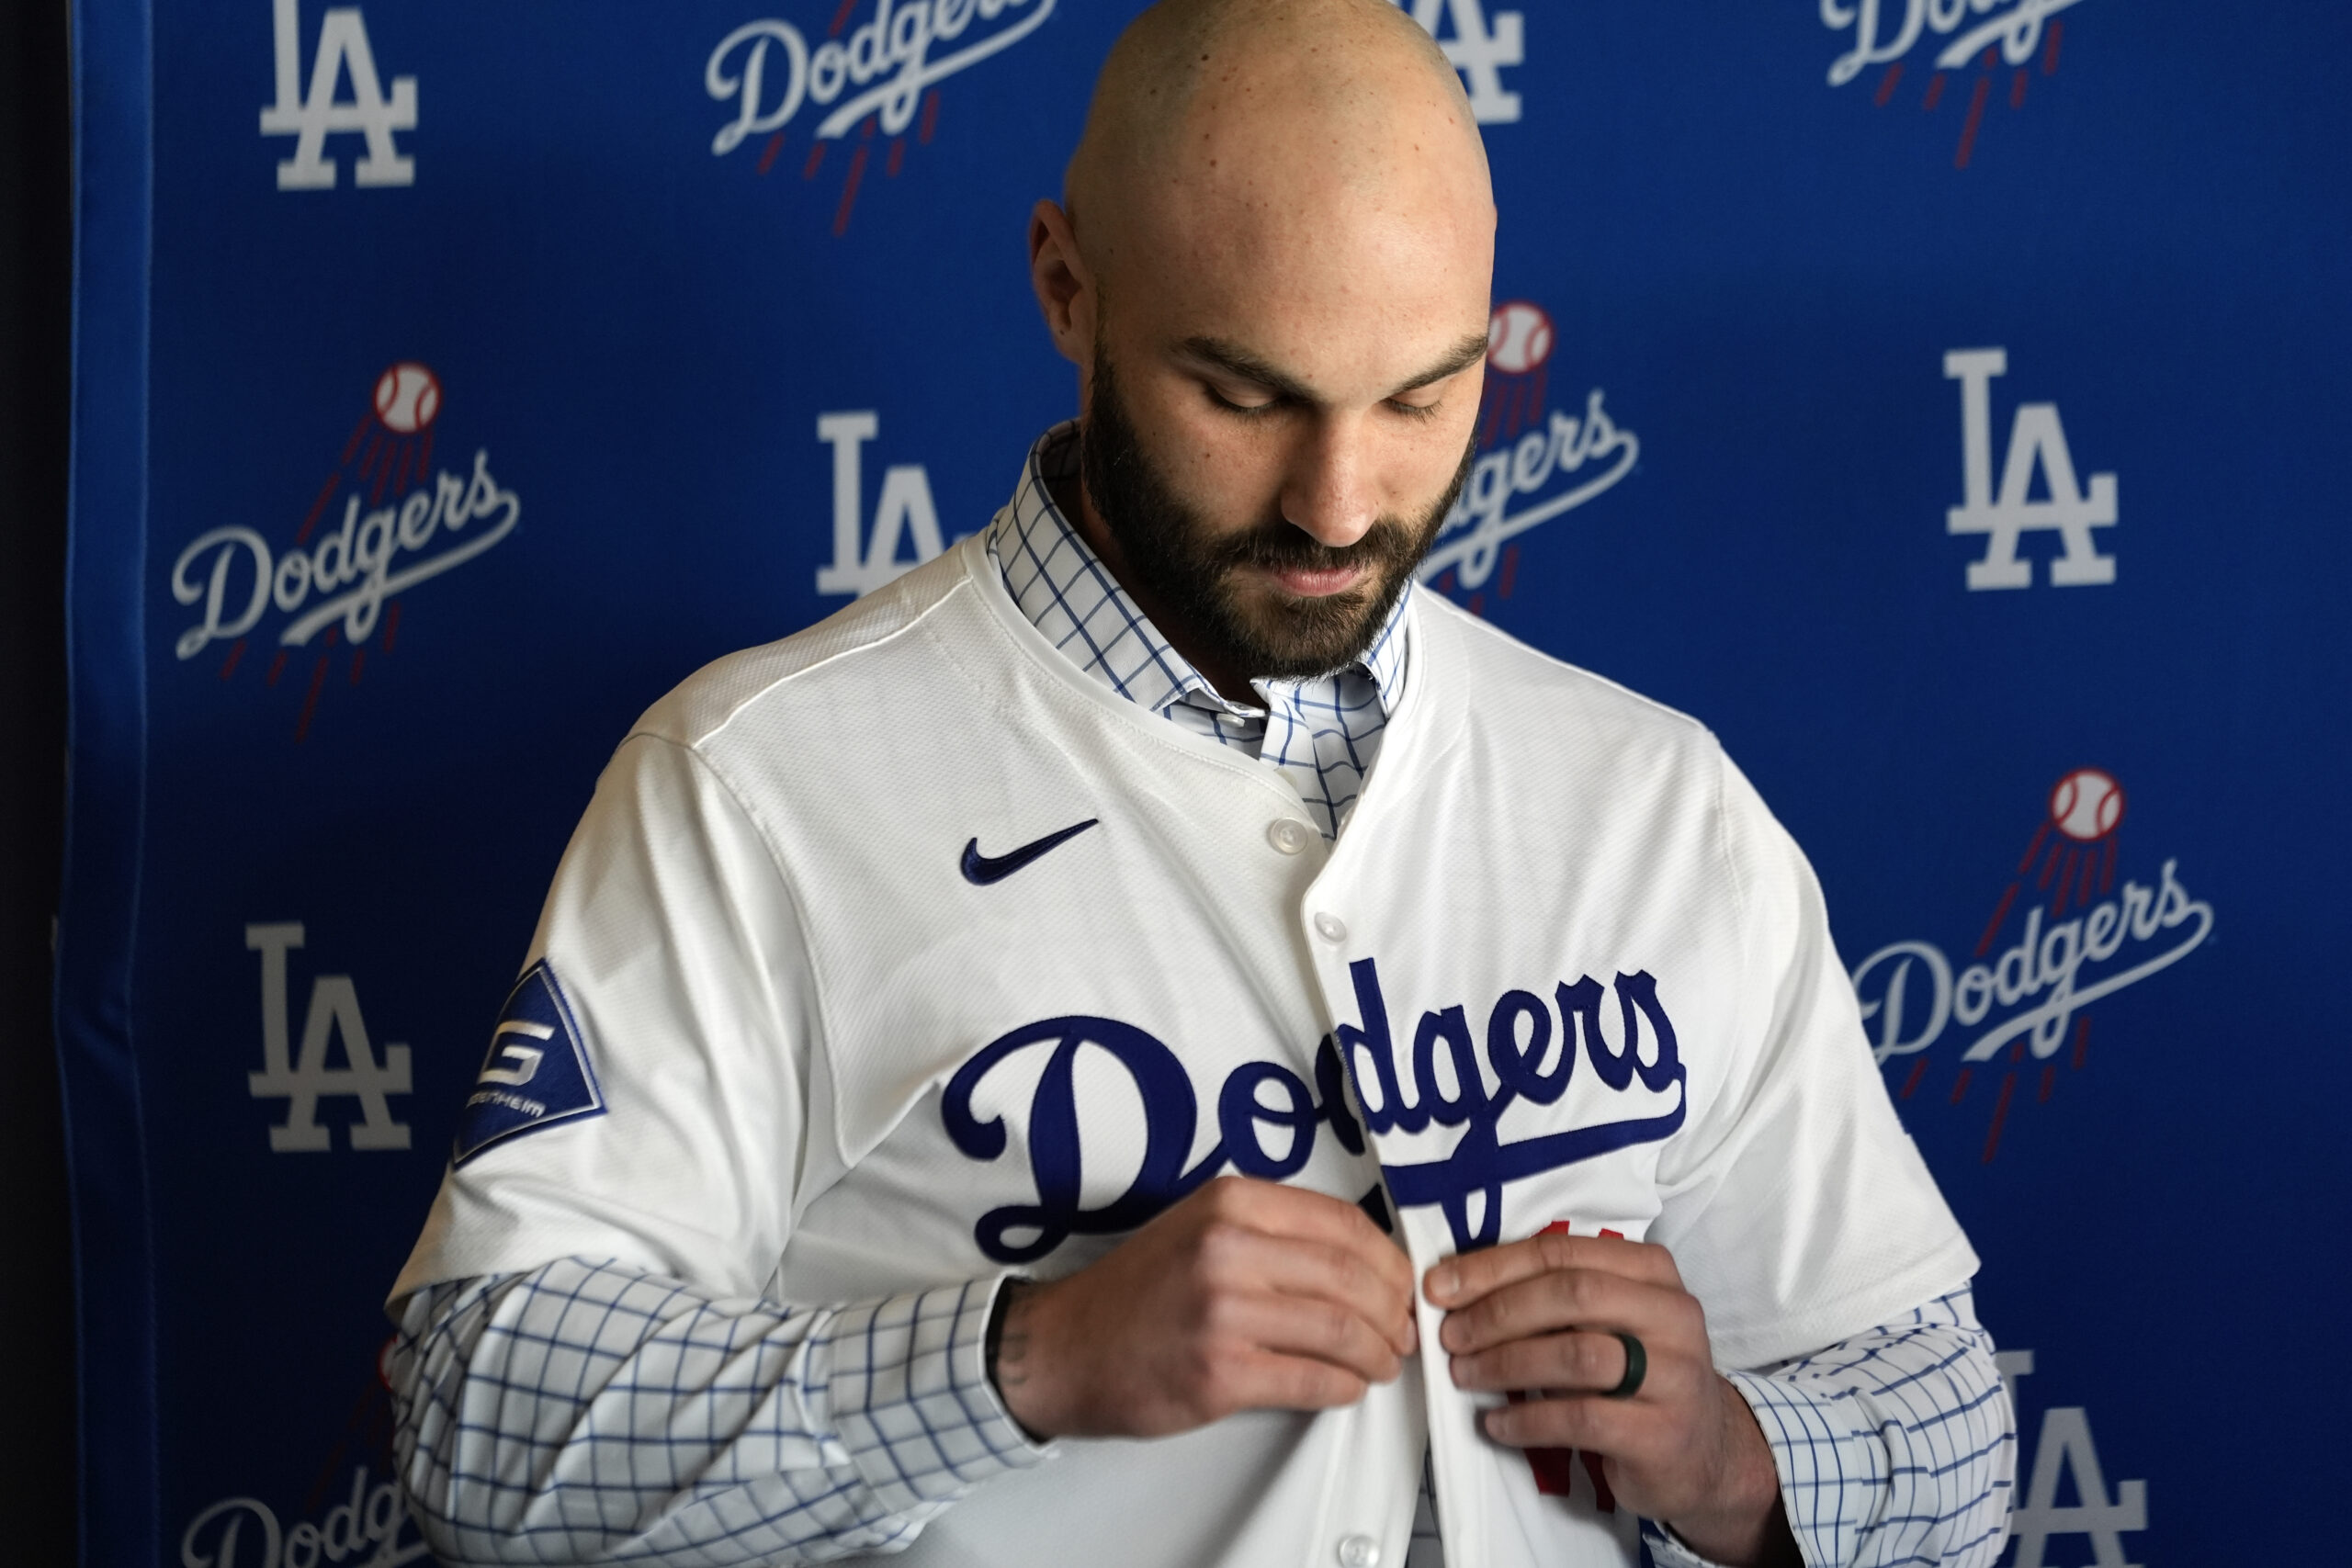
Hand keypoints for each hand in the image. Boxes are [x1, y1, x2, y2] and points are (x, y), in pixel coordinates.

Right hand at [991, 1176, 1416, 1438]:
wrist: (1065, 1346)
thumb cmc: (1137, 1291)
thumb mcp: (1200, 1227)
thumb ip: (1271, 1231)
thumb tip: (1360, 1260)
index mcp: (1231, 1203)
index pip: (1344, 1222)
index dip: (1389, 1259)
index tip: (1403, 1283)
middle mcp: (1229, 1248)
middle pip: (1353, 1277)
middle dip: (1394, 1311)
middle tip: (1402, 1331)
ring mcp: (1224, 1311)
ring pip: (1343, 1330)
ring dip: (1378, 1354)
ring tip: (1381, 1362)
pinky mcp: (1220, 1372)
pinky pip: (1313, 1379)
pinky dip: (1344, 1387)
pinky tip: (1346, 1386)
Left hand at [1425, 1232, 1796, 1567]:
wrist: (1704, 1454)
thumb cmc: (1638, 1375)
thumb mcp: (1612, 1320)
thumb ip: (1556, 1296)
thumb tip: (1460, 1288)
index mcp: (1652, 1272)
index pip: (1562, 1253)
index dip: (1494, 1267)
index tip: (1440, 1286)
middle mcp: (1673, 1315)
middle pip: (1571, 1295)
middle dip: (1497, 1313)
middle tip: (1449, 1335)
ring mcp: (1674, 1375)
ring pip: (1577, 1354)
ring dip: (1506, 1363)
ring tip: (1464, 1375)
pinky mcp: (1663, 1434)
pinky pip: (1582, 1418)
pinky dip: (1528, 1420)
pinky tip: (1496, 1424)